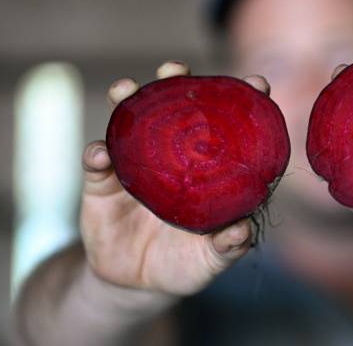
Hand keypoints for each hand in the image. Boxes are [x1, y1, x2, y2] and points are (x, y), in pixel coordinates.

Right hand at [81, 62, 270, 295]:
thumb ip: (227, 247)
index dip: (240, 103)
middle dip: (175, 83)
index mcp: (204, 170)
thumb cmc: (183, 264)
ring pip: (129, 125)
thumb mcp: (209, 260)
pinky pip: (96, 163)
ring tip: (126, 89)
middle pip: (173, 111)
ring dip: (127, 101)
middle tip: (175, 68)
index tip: (257, 82)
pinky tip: (99, 153)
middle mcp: (170, 159)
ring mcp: (135, 167)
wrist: (134, 284)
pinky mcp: (102, 184)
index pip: (224, 129)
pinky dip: (96, 154)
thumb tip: (242, 229)